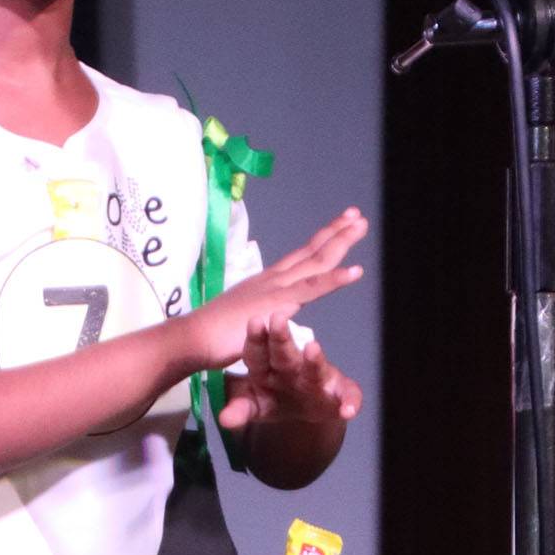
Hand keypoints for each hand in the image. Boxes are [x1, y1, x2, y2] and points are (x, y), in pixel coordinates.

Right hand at [179, 205, 367, 377]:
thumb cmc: (212, 335)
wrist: (194, 339)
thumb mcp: (243, 319)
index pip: (300, 256)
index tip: (340, 225)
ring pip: (316, 262)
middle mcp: (274, 279)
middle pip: (311, 251)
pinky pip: (313, 289)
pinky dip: (335, 279)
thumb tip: (268, 316)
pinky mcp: (278, 304)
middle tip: (357, 216)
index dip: (321, 240)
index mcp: (266, 282)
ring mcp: (277, 288)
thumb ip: (260, 314)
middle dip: (336, 232)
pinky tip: (355, 271)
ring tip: (361, 225)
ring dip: (340, 243)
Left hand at [218, 312, 364, 435]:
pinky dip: (351, 402)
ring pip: (315, 367)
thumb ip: (240, 411)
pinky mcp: (340, 392)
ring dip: (314, 358)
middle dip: (280, 336)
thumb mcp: (255, 408)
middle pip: (284, 351)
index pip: (257, 350)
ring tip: (313, 349)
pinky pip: (348, 396)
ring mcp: (316, 378)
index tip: (254, 322)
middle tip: (277, 318)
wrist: (306, 408)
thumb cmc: (275, 399)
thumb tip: (224, 420)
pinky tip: (350, 410)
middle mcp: (291, 366)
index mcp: (266, 366)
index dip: (255, 338)